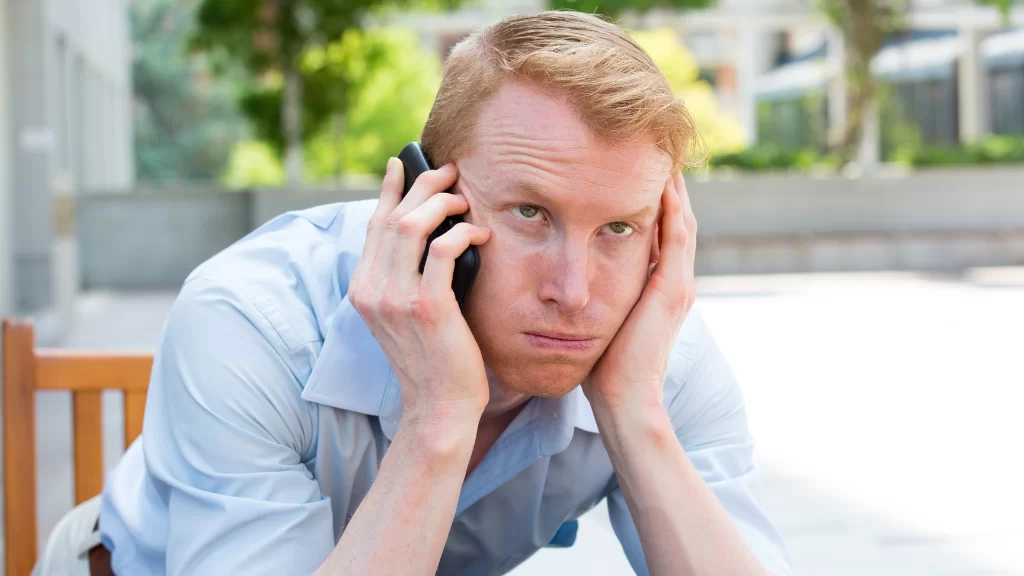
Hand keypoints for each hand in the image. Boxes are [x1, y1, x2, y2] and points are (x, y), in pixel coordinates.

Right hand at [348, 157, 491, 443]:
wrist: (438, 405)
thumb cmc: (433, 356)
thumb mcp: (405, 313)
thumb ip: (405, 275)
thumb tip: (429, 229)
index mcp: (362, 288)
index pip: (374, 225)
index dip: (390, 190)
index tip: (404, 163)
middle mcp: (371, 289)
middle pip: (394, 216)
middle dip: (423, 185)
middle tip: (450, 171)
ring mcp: (395, 298)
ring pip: (413, 225)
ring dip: (442, 203)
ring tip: (464, 200)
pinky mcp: (427, 306)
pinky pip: (442, 249)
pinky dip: (463, 233)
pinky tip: (480, 233)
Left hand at [582, 171, 696, 412]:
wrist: (626, 399)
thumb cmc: (606, 367)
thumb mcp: (603, 320)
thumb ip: (597, 296)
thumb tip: (567, 279)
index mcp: (661, 287)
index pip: (662, 231)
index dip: (655, 200)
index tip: (638, 169)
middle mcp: (676, 280)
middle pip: (678, 218)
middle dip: (669, 185)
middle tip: (657, 149)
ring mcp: (678, 284)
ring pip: (683, 220)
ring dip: (674, 186)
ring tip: (664, 153)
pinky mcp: (672, 290)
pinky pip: (677, 237)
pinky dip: (674, 207)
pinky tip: (664, 181)